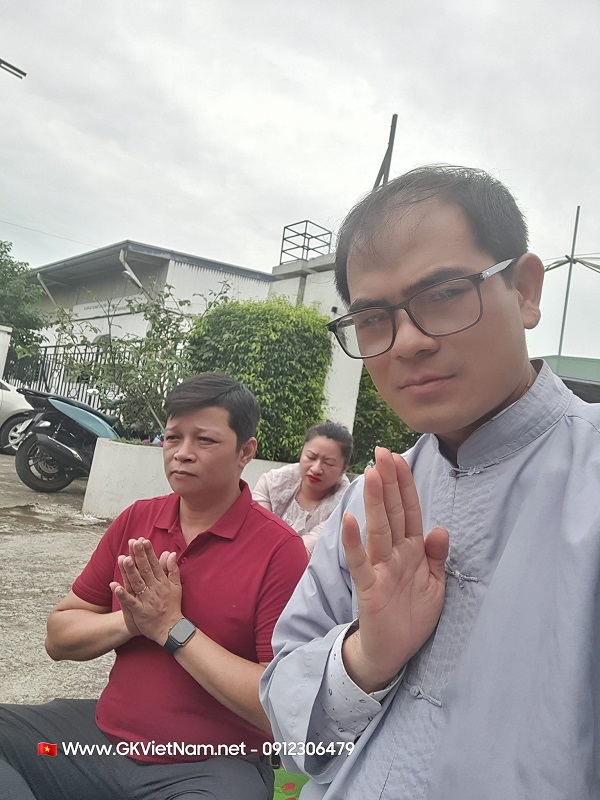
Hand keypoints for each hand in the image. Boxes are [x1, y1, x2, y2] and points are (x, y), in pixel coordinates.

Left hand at [110, 538, 183, 645]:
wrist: (171, 629)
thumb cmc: (173, 606)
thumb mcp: (177, 586)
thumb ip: (173, 569)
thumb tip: (170, 553)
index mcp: (163, 582)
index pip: (155, 564)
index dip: (148, 552)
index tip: (143, 540)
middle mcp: (155, 589)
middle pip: (145, 570)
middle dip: (139, 556)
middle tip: (133, 542)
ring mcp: (147, 600)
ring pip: (137, 583)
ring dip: (130, 571)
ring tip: (124, 559)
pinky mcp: (140, 611)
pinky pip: (130, 602)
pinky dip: (123, 595)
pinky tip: (114, 586)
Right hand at [341, 447, 448, 691]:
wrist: (393, 652)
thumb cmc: (412, 615)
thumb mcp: (435, 584)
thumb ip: (437, 556)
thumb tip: (439, 528)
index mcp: (413, 550)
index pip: (409, 510)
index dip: (404, 484)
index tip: (397, 457)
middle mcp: (395, 553)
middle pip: (392, 512)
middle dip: (388, 482)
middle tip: (381, 452)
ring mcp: (380, 568)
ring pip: (378, 529)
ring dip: (374, 502)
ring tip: (370, 474)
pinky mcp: (370, 588)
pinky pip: (361, 562)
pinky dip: (354, 542)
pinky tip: (349, 521)